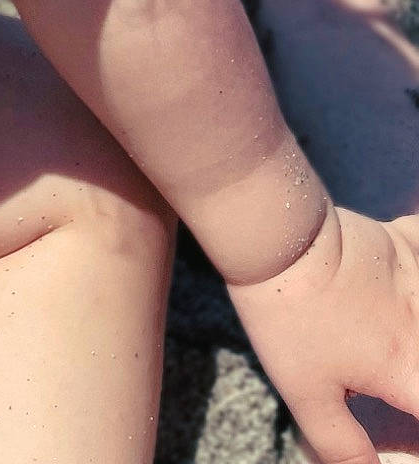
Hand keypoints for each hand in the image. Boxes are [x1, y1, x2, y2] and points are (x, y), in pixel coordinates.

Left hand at [229, 201, 418, 462]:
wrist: (275, 235)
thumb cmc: (288, 316)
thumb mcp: (306, 394)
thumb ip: (342, 443)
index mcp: (408, 367)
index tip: (412, 417)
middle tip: (405, 380)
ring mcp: (418, 279)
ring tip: (402, 340)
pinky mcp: (403, 243)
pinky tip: (414, 280)